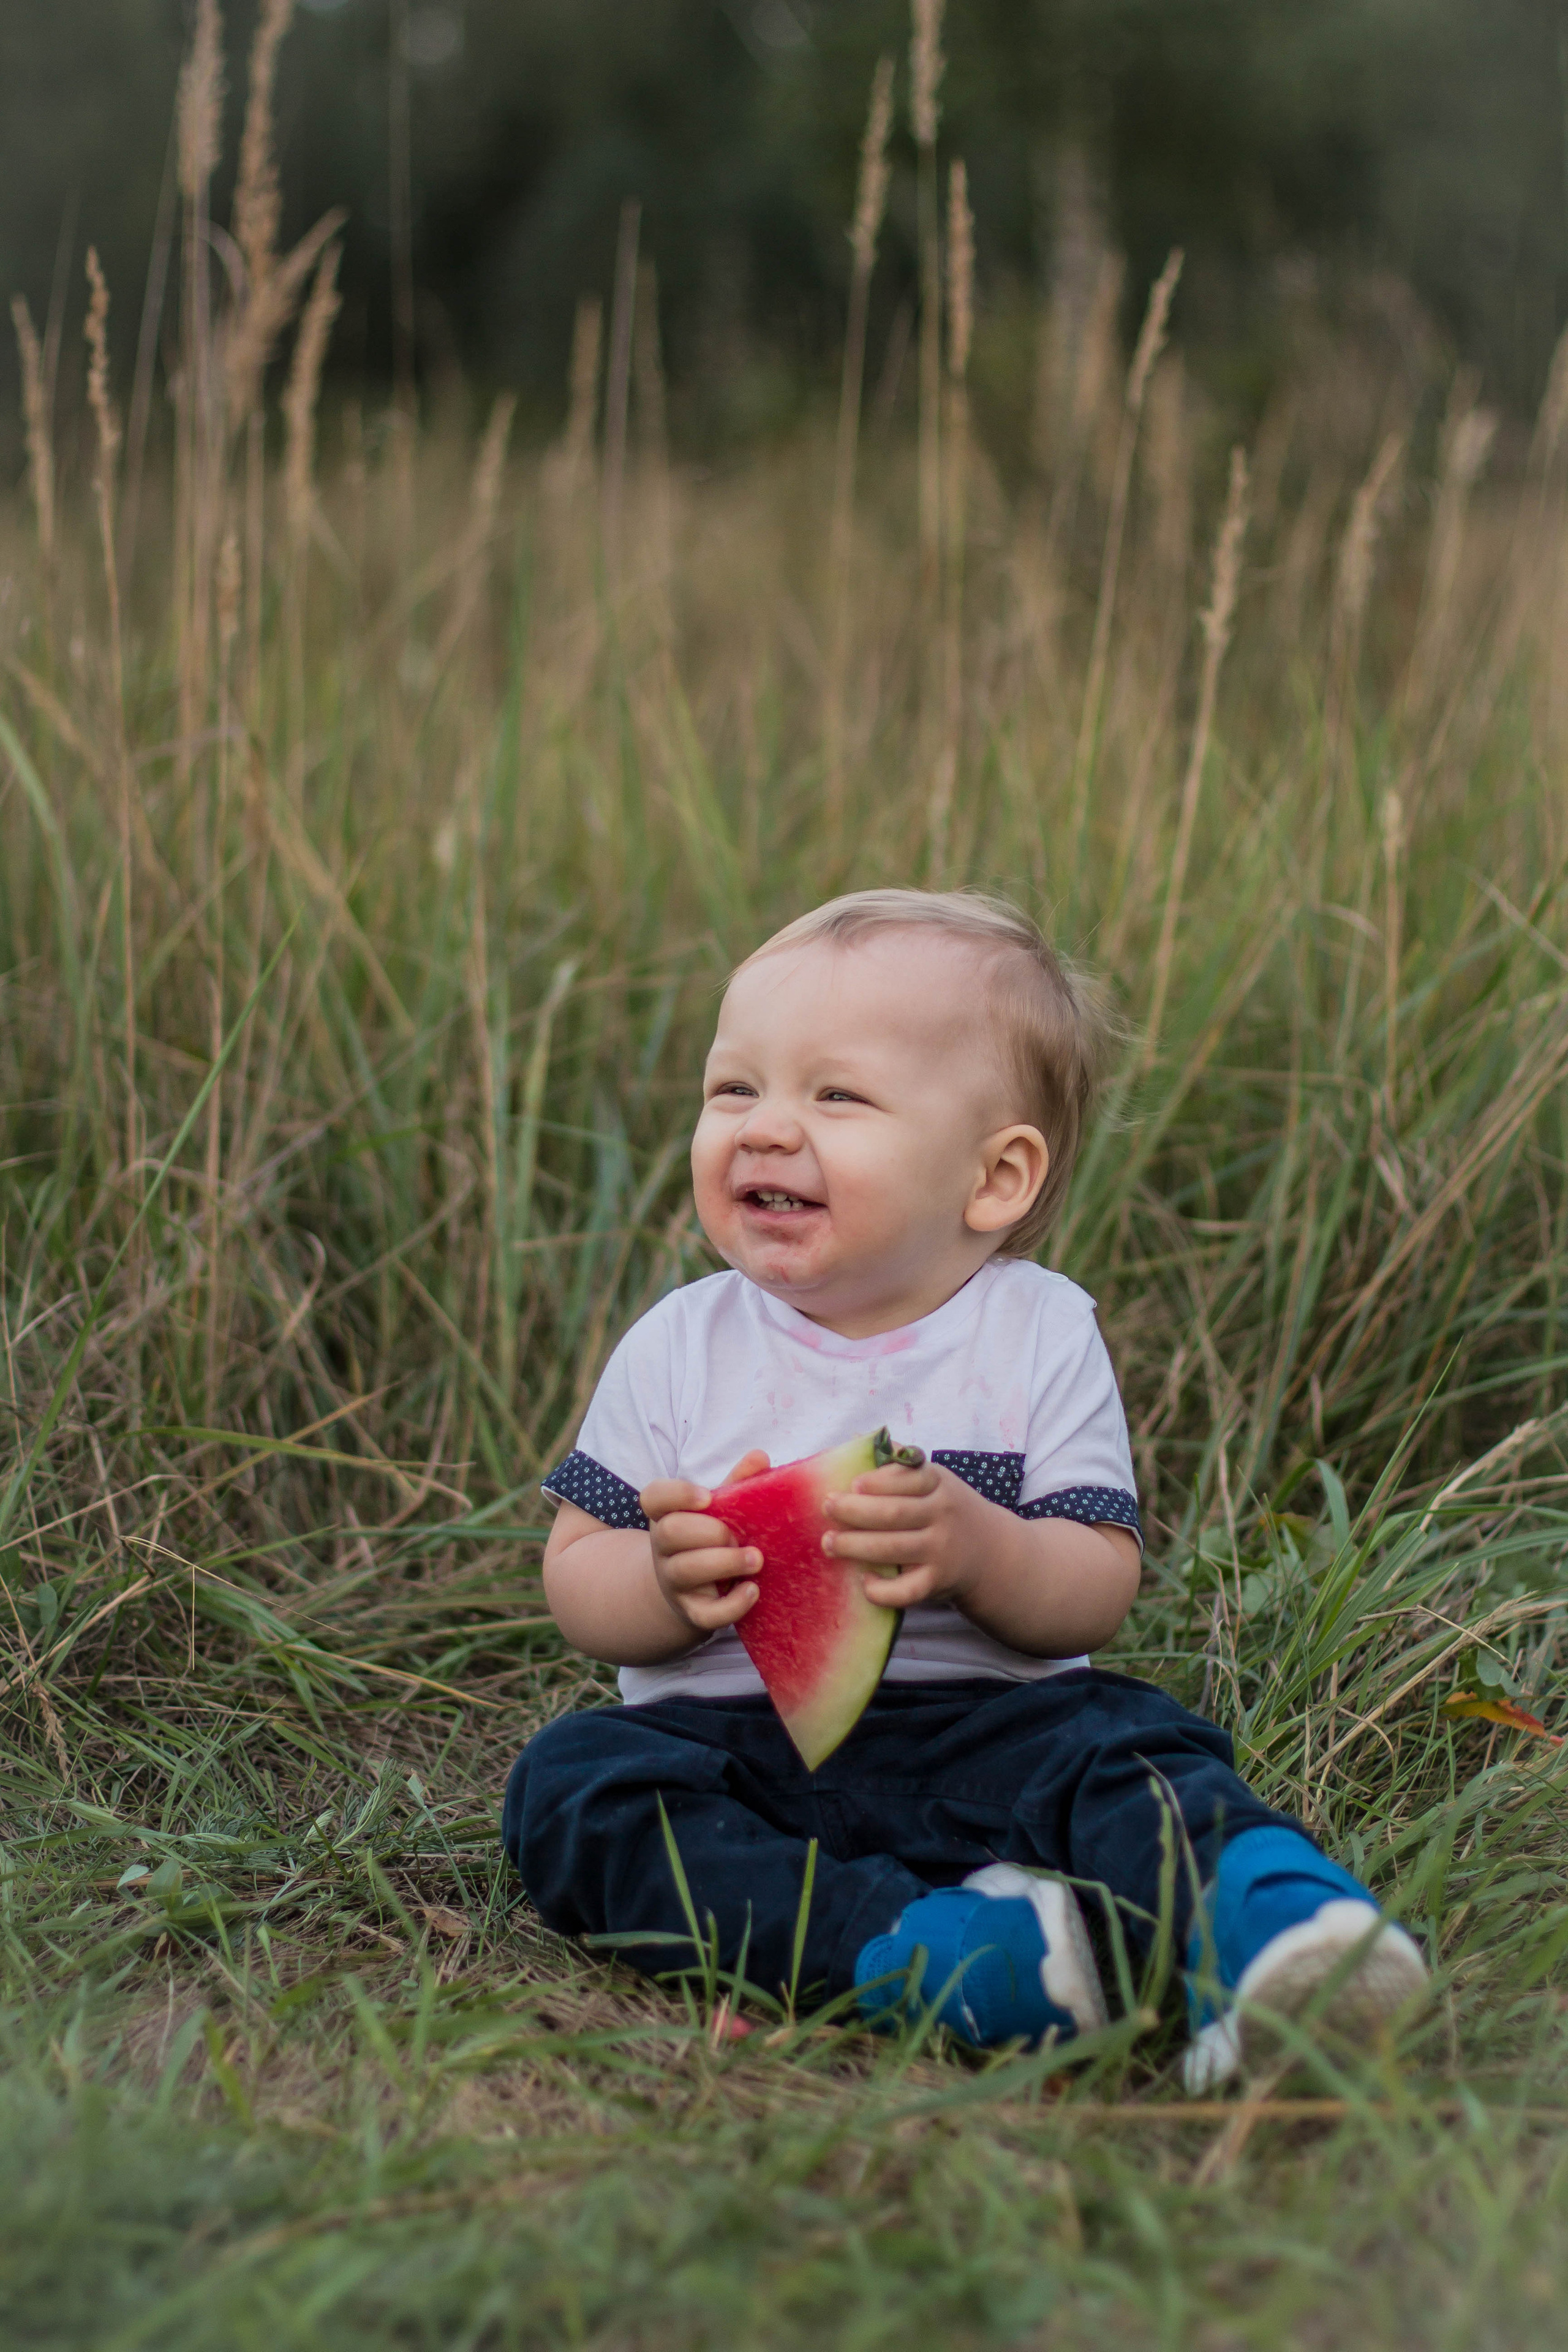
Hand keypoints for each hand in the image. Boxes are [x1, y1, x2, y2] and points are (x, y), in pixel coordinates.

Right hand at [640, 1450, 770, 1634]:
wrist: (695, 1591)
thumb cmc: (710, 1539)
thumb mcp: (719, 1510)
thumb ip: (737, 1483)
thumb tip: (759, 1456)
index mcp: (668, 1515)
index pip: (654, 1497)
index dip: (678, 1494)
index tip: (707, 1496)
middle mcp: (664, 1547)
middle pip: (672, 1532)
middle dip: (710, 1531)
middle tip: (740, 1536)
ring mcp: (675, 1581)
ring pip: (686, 1570)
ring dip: (725, 1562)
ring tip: (757, 1560)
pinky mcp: (693, 1611)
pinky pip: (705, 1614)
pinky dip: (732, 1605)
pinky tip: (753, 1591)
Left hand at [821, 1459, 990, 1611]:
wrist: (988, 1551)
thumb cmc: (944, 1509)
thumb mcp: (934, 1478)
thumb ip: (900, 1462)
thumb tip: (859, 1438)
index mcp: (938, 1484)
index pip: (909, 1477)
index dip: (878, 1481)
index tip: (853, 1483)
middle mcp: (942, 1515)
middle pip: (892, 1513)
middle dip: (853, 1511)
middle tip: (827, 1507)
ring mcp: (940, 1551)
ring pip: (892, 1548)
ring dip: (854, 1546)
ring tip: (829, 1542)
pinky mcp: (935, 1582)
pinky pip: (905, 1591)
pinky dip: (881, 1589)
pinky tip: (864, 1580)